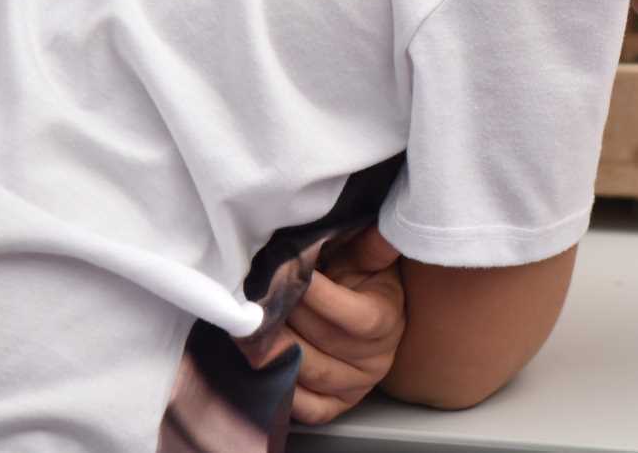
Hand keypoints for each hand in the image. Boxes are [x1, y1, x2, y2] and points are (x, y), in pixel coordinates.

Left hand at [264, 226, 406, 423]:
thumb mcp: (369, 257)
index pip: (356, 316)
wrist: (365, 312)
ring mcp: (355, 386)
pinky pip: (306, 407)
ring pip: (307, 372)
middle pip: (323, 342)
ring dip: (273, 348)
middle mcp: (376, 360)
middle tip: (256, 295)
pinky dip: (281, 388)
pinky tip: (264, 362)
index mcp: (389, 321)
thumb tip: (382, 229)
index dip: (321, 297)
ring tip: (249, 324)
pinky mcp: (335, 406)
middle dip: (286, 316)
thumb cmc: (361, 279)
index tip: (288, 273)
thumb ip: (372, 245)